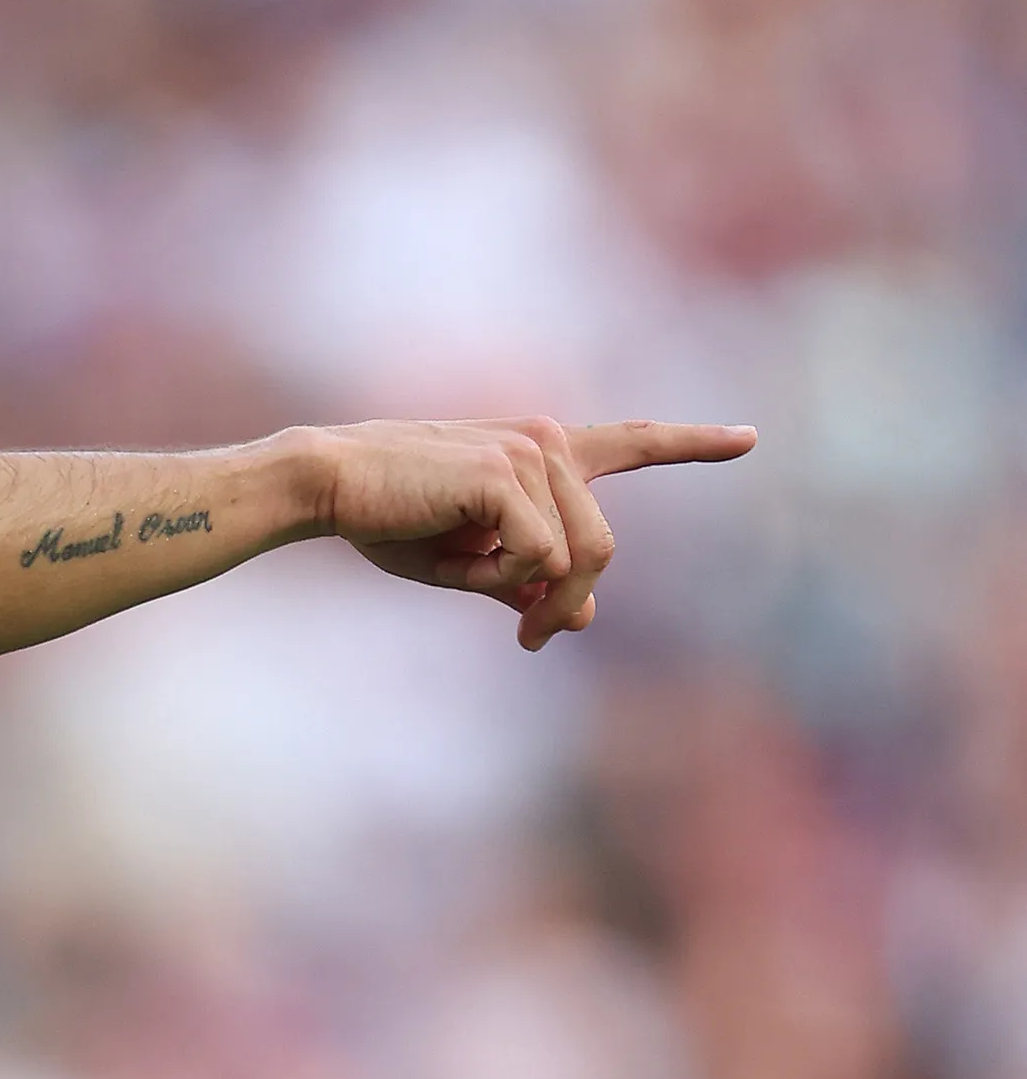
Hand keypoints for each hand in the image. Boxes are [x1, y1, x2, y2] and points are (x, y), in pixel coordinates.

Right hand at [304, 416, 756, 649]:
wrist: (330, 485)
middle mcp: (546, 441)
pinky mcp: (506, 475)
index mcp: (540, 450)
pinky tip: (458, 564)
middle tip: (527, 639)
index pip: (631, 444)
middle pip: (601, 547)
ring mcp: (531, 452)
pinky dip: (498, 580)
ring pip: (575, 557)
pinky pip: (536, 557)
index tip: (748, 439)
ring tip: (471, 590)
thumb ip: (527, 579)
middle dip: (567, 604)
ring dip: (529, 597)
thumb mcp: (467, 560)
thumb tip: (587, 614)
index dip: (692, 444)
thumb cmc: (387, 519)